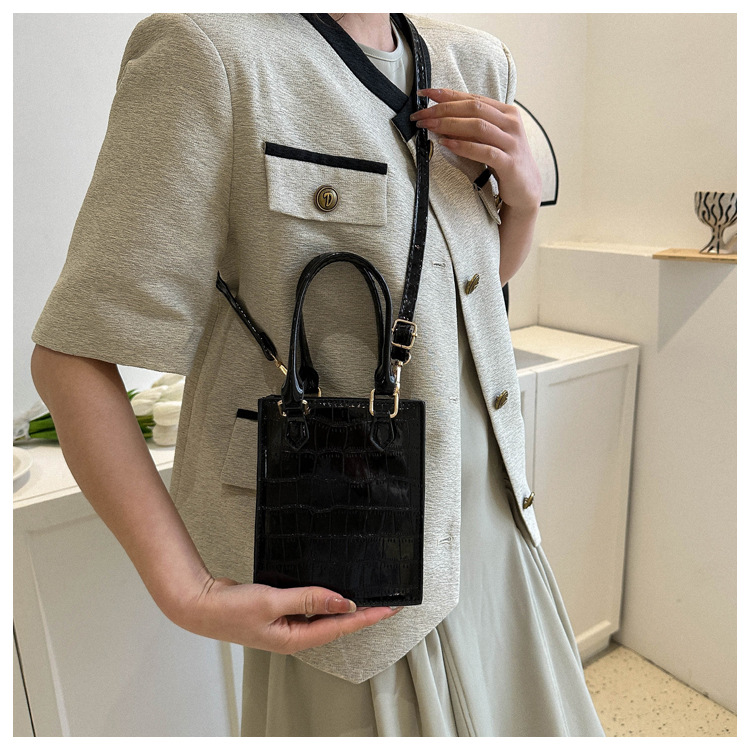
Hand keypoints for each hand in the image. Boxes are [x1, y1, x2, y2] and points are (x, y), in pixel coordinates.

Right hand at [174, 575, 403, 654]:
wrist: (200, 605)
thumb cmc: (230, 609)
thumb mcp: (272, 602)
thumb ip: (308, 600)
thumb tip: (343, 602)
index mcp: (295, 639)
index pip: (340, 627)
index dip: (367, 618)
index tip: (388, 609)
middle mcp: (294, 635)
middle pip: (336, 626)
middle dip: (363, 615)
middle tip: (386, 603)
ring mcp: (286, 625)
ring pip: (323, 617)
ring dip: (344, 607)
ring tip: (368, 597)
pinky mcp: (279, 613)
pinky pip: (309, 607)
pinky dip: (323, 600)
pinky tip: (331, 592)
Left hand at [411, 87, 541, 214]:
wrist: (525, 187)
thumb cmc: (503, 160)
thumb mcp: (489, 139)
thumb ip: (470, 127)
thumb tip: (439, 119)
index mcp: (506, 112)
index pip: (473, 98)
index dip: (448, 94)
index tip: (425, 94)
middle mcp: (511, 123)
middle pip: (474, 108)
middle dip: (443, 109)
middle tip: (421, 115)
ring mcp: (512, 142)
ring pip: (478, 126)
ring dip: (449, 125)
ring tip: (429, 127)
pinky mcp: (509, 163)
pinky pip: (484, 151)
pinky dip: (463, 146)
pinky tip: (446, 144)